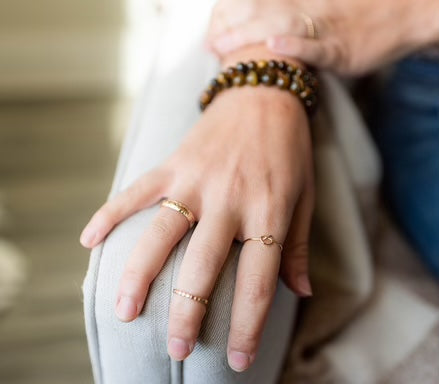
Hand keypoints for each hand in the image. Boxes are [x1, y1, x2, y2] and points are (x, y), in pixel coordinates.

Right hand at [80, 67, 313, 370]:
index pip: (258, 281)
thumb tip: (300, 293)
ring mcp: (197, 180)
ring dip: (139, 275)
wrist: (265, 93)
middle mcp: (230, 200)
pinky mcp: (174, 163)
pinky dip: (110, 213)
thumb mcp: (306, 197)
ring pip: (161, 234)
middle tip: (176, 349)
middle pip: (204, 267)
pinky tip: (89, 239)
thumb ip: (299, 247)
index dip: (247, 326)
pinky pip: (137, 191)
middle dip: (188, 313)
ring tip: (124, 311)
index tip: (237, 359)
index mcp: (268, 212)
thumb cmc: (290, 149)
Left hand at [207, 0, 438, 74]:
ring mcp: (322, 27)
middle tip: (208, 43)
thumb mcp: (317, 10)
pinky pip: (315, 47)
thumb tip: (262, 33)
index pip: (257, 3)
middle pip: (260, 11)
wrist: (396, 17)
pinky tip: (274, 45)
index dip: (230, 14)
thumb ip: (289, 16)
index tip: (210, 29)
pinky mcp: (339, 49)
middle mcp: (306, 8)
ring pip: (281, 24)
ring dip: (248, 34)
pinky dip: (294, 45)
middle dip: (230, 25)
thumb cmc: (352, 17)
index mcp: (298, 1)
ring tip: (222, 44)